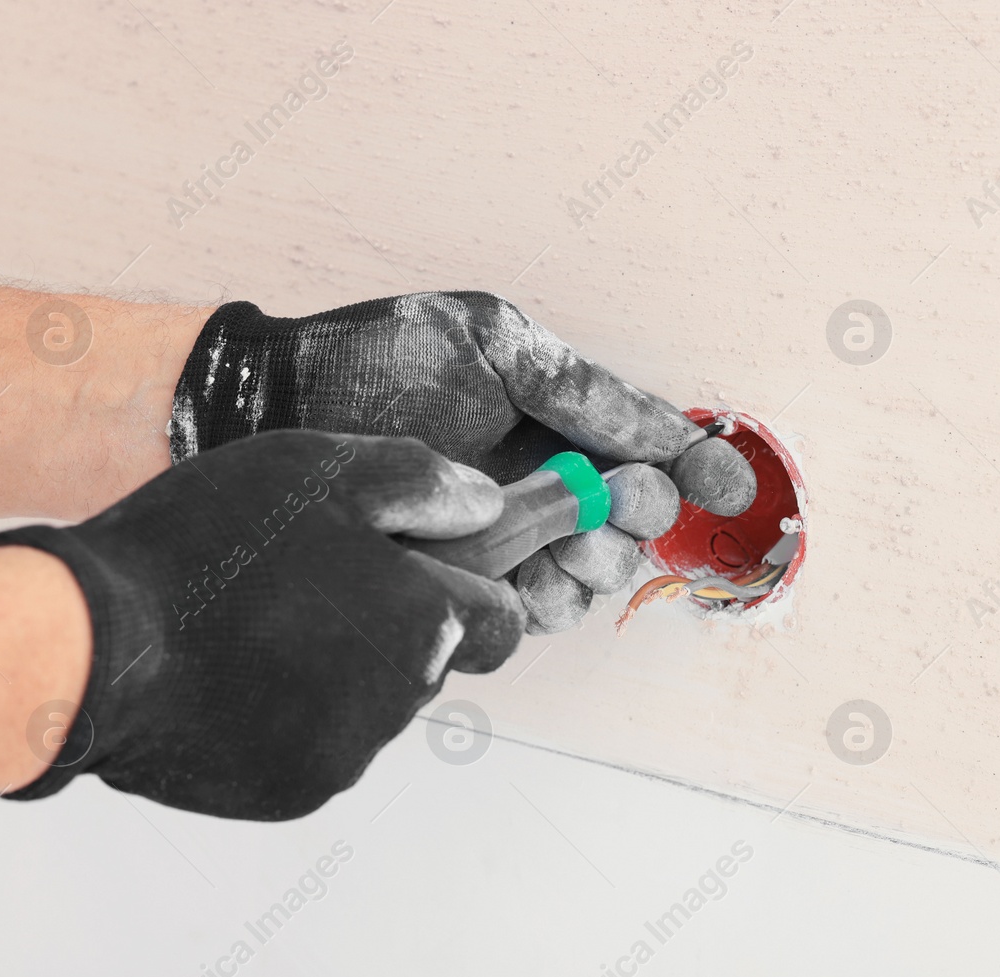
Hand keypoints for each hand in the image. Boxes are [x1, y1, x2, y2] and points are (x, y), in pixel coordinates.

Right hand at [0, 431, 523, 819]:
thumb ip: (423, 485)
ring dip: (338, 666)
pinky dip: (288, 713)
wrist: (92, 648)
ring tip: (254, 621)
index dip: (470, 585)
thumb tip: (488, 505)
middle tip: (313, 580)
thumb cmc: (208, 547)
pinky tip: (231, 672)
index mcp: (423, 622)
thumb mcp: (321, 470)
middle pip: (430, 660)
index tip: (423, 564)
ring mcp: (345, 754)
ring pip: (371, 703)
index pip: (499, 619)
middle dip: (393, 622)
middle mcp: (401, 701)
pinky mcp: (290, 791)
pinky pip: (314, 744)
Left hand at [169, 293, 755, 631]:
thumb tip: (665, 429)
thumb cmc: (373, 360)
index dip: (696, 468)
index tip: (726, 484)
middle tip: (625, 502)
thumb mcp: (491, 344)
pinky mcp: (462, 583)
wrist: (273, 408)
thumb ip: (582, 388)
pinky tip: (525, 570)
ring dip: (595, 561)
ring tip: (569, 538)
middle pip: (631, 524)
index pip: (648, 450)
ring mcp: (502, 537)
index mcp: (554, 418)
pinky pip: (530, 609)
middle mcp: (538, 481)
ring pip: (588, 576)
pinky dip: (544, 595)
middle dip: (640, 517)